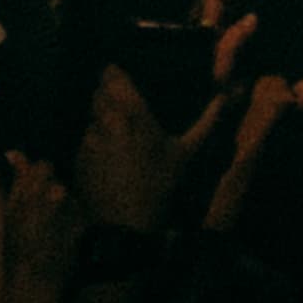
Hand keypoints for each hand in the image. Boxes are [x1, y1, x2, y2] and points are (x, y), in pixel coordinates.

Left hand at [77, 62, 189, 231]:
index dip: (114, 75)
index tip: (121, 78)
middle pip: (98, 95)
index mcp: (133, 114)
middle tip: (123, 110)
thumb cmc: (160, 185)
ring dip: (100, 122)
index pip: (112, 77)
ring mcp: (88, 141)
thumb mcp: (186, 153)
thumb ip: (206, 122)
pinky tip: (107, 158)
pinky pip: (83, 141)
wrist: (126, 226)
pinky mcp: (77, 159)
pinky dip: (92, 144)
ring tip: (116, 137)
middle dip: (107, 98)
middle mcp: (106, 122)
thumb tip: (226, 97)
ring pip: (90, 119)